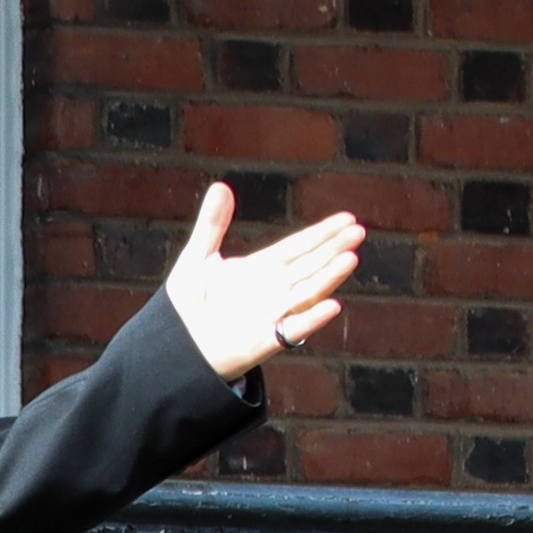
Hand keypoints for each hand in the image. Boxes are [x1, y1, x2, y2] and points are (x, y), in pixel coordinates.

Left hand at [160, 179, 365, 380]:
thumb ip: (212, 225)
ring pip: (307, 293)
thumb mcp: (197, 258)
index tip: (348, 219)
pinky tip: (332, 306)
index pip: (298, 247)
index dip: (322, 233)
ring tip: (350, 258)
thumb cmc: (187, 305)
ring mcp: (272, 316)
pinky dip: (312, 320)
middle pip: (310, 266)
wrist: (175, 346)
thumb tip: (220, 186)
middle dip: (333, 249)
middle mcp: (273, 290)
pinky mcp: (263, 342)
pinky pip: (291, 331)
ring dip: (329, 278)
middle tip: (358, 232)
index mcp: (262, 269)